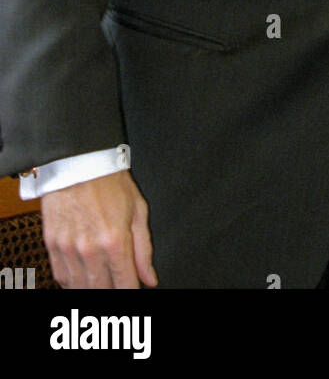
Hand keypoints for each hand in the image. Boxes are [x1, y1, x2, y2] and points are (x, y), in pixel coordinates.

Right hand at [41, 172, 156, 288]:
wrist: (80, 162)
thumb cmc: (111, 182)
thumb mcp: (138, 211)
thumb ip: (144, 250)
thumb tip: (150, 279)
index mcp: (116, 241)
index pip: (125, 286)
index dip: (131, 291)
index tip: (133, 288)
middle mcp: (90, 249)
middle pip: (101, 291)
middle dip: (112, 291)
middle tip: (117, 283)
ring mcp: (68, 249)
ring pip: (80, 288)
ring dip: (92, 289)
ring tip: (101, 281)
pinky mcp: (52, 245)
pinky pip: (61, 276)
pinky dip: (72, 282)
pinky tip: (82, 276)